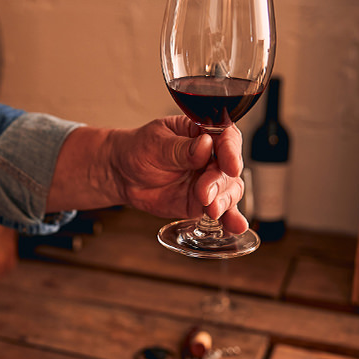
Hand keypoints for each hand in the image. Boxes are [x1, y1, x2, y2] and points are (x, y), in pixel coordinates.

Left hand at [110, 116, 247, 233]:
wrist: (123, 176)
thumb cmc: (138, 150)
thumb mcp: (155, 145)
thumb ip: (180, 149)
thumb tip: (205, 145)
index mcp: (202, 132)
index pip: (226, 137)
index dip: (231, 151)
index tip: (230, 165)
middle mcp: (211, 156)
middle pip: (230, 168)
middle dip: (220, 182)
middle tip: (204, 194)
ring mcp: (209, 180)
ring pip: (230, 190)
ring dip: (225, 201)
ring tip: (212, 209)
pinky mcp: (204, 202)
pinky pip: (222, 211)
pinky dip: (230, 219)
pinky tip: (236, 226)